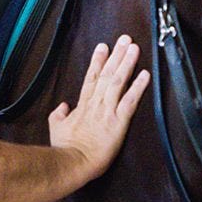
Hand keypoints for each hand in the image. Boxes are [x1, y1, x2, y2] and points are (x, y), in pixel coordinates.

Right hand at [47, 36, 149, 180]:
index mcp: (83, 105)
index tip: (103, 46)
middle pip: (108, 74)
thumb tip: (62, 106)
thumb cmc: (64, 148)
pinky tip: (145, 75)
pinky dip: (138, 87)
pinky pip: (130, 101)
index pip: (91, 77)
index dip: (98, 61)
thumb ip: (59, 114)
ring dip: (127, 63)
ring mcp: (108, 111)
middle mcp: (96, 103)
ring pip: (119, 82)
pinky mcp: (118, 122)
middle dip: (116, 55)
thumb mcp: (56, 127)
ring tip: (134, 48)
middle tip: (124, 39)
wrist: (72, 162)